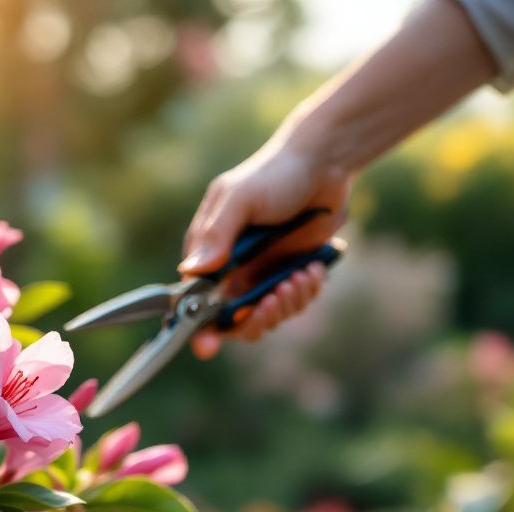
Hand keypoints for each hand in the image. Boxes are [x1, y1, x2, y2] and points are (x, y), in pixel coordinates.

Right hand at [180, 136, 351, 358]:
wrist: (322, 163)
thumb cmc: (273, 174)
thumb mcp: (240, 199)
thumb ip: (216, 235)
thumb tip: (191, 272)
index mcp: (208, 254)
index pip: (195, 302)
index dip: (199, 329)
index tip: (208, 346)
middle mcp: (231, 271)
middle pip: (232, 321)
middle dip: (255, 318)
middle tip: (275, 298)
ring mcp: (260, 275)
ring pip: (266, 317)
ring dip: (286, 304)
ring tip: (301, 275)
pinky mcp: (288, 275)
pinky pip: (293, 304)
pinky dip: (304, 293)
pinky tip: (312, 268)